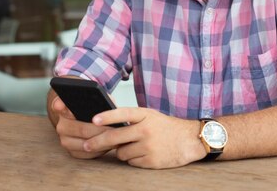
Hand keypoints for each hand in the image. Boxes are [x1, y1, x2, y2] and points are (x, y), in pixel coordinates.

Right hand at [51, 96, 111, 158]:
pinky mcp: (72, 152)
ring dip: (102, 141)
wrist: (86, 121)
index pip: (58, 105)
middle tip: (116, 129)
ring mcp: (64, 140)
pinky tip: (110, 144)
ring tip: (116, 137)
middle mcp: (61, 125)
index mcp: (63, 108)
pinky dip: (100, 150)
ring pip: (86, 144)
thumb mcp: (96, 99)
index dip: (61, 106)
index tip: (65, 107)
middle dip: (101, 130)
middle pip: (82, 129)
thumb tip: (109, 106)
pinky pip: (88, 154)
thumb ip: (99, 99)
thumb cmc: (93, 109)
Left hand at [84, 107, 204, 168]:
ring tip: (134, 146)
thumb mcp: (149, 116)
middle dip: (98, 142)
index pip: (122, 113)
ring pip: (121, 152)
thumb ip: (131, 120)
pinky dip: (133, 159)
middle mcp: (146, 129)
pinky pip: (132, 162)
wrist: (189, 139)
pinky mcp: (152, 161)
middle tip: (86, 146)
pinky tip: (143, 154)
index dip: (107, 116)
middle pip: (115, 137)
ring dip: (121, 152)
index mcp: (144, 115)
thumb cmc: (165, 127)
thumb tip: (106, 129)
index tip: (93, 120)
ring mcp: (149, 146)